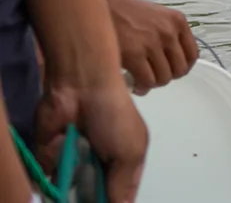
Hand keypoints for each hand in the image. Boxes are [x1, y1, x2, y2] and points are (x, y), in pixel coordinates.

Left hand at [36, 79, 146, 202]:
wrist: (80, 88)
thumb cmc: (114, 117)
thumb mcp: (130, 151)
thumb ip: (123, 185)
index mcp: (123, 163)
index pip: (121, 194)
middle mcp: (99, 165)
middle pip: (96, 195)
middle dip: (93, 199)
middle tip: (89, 198)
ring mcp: (74, 163)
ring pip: (73, 192)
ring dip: (72, 196)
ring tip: (75, 185)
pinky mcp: (51, 160)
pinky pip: (51, 183)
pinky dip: (53, 187)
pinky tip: (57, 187)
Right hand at [109, 0, 199, 94]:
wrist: (103, 7)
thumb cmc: (129, 13)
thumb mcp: (158, 17)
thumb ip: (170, 36)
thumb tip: (172, 65)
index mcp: (178, 22)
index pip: (192, 55)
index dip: (183, 68)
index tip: (171, 71)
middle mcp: (169, 32)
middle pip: (180, 70)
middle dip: (167, 77)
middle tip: (154, 77)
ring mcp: (153, 44)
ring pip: (164, 78)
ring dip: (153, 84)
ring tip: (143, 81)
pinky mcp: (135, 55)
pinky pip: (147, 81)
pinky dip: (142, 87)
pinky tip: (134, 85)